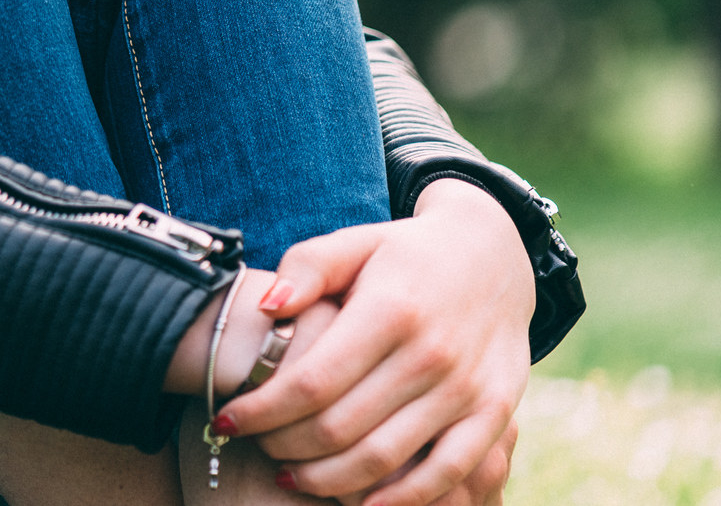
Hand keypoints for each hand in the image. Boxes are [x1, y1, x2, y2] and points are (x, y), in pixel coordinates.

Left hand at [216, 180, 533, 505]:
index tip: (226, 421)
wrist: (493, 257)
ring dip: (326, 480)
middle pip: (339, 427)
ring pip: (383, 459)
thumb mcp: (355, 242)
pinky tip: (360, 505)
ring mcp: (467, 389)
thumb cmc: (405, 254)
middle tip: (257, 447)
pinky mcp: (495, 414)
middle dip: (284, 446)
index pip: (310, 381)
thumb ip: (307, 267)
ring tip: (291, 476)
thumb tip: (265, 307)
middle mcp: (431, 353)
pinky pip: (445, 474)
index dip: (261, 411)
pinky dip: (399, 500)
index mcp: (390, 309)